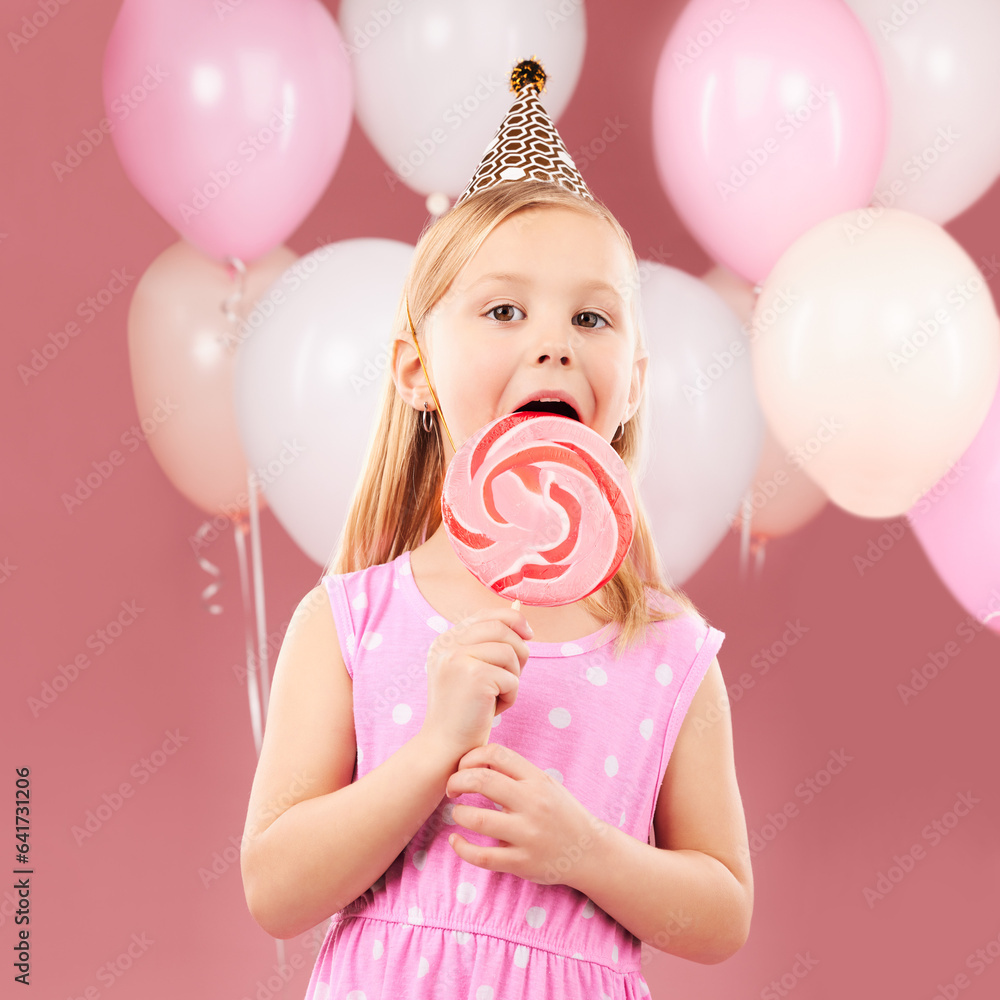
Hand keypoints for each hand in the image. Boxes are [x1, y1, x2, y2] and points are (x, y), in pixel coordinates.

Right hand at [421, 606, 531, 760]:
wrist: (445, 747)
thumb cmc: (465, 712)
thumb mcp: (472, 670)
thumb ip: (490, 644)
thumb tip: (521, 615)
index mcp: (444, 641)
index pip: (486, 614)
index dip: (513, 619)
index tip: (528, 634)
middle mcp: (447, 644)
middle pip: (502, 628)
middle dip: (519, 650)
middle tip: (512, 676)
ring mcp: (458, 658)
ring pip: (510, 652)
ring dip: (514, 677)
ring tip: (497, 697)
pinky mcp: (474, 676)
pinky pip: (512, 678)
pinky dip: (511, 696)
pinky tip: (493, 710)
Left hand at [444, 742, 610, 888]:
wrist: (591, 852)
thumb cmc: (561, 814)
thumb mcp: (545, 785)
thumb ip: (516, 773)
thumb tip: (477, 760)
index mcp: (537, 780)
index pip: (496, 754)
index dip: (471, 757)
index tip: (463, 767)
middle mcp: (532, 804)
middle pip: (481, 781)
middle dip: (456, 782)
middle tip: (452, 790)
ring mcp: (527, 835)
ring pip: (477, 820)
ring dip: (459, 814)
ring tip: (458, 813)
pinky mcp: (522, 863)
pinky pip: (482, 857)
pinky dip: (461, 848)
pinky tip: (456, 841)